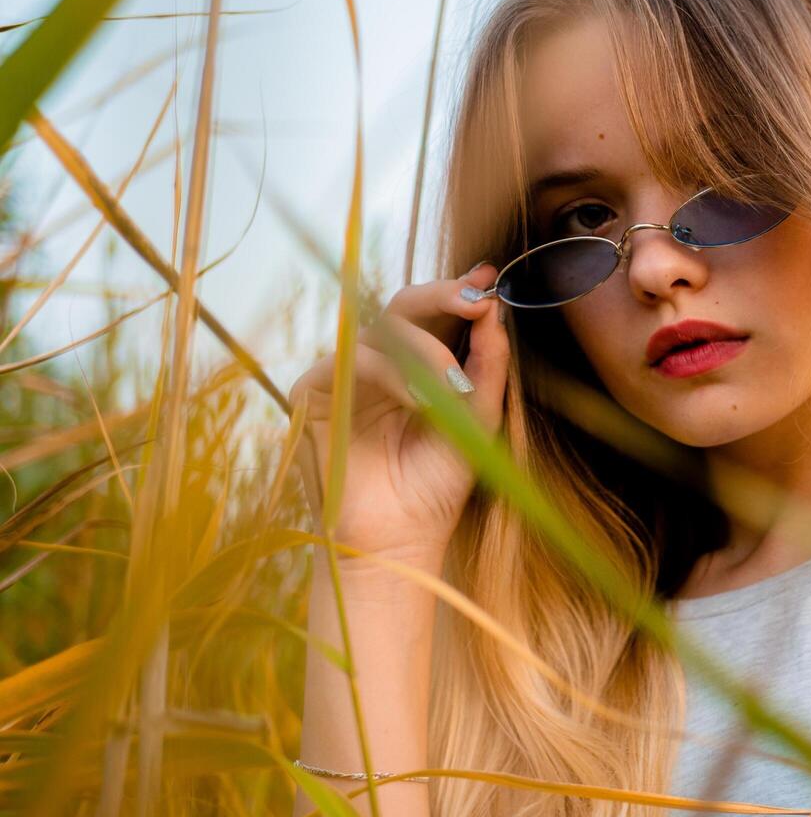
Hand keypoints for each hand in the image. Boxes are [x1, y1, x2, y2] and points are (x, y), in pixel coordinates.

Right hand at [287, 263, 508, 572]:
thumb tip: (493, 307)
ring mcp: (344, 375)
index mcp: (416, 365)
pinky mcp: (312, 393)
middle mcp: (378, 363)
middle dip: (441, 297)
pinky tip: (421, 402)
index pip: (432, 314)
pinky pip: (350, 360)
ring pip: (380, 330)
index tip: (489, 276)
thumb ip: (488, 364)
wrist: (400, 539)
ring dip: (425, 351)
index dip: (457, 290)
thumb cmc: (437, 484)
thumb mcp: (479, 419)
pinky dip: (391, 374)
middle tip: (475, 301)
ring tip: (455, 388)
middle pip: (401, 306)